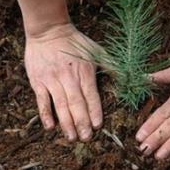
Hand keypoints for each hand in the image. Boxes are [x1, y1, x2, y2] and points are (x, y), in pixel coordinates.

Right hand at [25, 23, 102, 141]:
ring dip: (66, 123)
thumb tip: (130, 76)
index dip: (94, 111)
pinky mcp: (38, 81)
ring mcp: (52, 80)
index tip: (98, 126)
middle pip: (76, 103)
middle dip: (82, 122)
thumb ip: (112, 65)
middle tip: (87, 138)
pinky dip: (46, 114)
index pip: (91, 95)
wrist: (48, 30)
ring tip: (72, 138)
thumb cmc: (76, 42)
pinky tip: (50, 127)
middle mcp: (68, 77)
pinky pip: (42, 100)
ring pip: (60, 105)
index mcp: (84, 71)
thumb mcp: (96, 50)